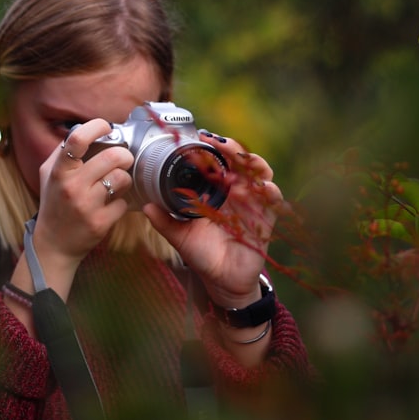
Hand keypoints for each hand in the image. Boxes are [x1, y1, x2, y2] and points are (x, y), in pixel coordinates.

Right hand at [30, 119, 134, 287]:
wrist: (53, 245)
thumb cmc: (54, 205)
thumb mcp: (48, 175)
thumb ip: (62, 153)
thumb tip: (85, 130)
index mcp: (58, 171)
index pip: (77, 139)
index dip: (97, 127)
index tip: (106, 127)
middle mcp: (71, 187)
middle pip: (111, 157)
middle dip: (124, 154)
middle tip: (124, 158)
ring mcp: (86, 206)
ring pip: (121, 178)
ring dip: (125, 178)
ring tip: (118, 182)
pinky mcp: (100, 223)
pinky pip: (124, 203)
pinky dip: (122, 202)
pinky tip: (112, 204)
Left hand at [144, 131, 282, 308]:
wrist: (221, 282)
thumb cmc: (203, 255)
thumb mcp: (180, 237)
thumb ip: (164, 221)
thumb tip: (145, 206)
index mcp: (216, 192)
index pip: (219, 162)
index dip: (214, 148)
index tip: (202, 137)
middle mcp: (236, 193)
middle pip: (241, 161)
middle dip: (233, 148)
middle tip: (220, 143)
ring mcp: (253, 204)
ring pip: (260, 174)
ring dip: (252, 164)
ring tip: (240, 161)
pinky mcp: (266, 220)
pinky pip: (273, 201)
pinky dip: (270, 191)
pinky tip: (261, 188)